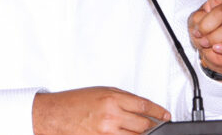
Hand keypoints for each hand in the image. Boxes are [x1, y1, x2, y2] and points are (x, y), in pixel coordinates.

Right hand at [32, 87, 170, 134]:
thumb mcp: (100, 92)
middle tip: (158, 125)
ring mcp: (107, 132)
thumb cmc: (75, 102)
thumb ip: (122, 98)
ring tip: (146, 133)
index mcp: (112, 99)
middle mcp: (112, 116)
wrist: (55, 115)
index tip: (165, 115)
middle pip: (144, 124)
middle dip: (154, 125)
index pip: (144, 105)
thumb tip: (141, 106)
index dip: (158, 111)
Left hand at [188, 0, 221, 81]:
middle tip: (200, 35)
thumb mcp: (193, 23)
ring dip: (212, 39)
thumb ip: (197, 20)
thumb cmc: (202, 33)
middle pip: (220, 13)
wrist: (210, 52)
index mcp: (219, 3)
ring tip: (207, 43)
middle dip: (206, 27)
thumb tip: (207, 29)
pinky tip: (217, 48)